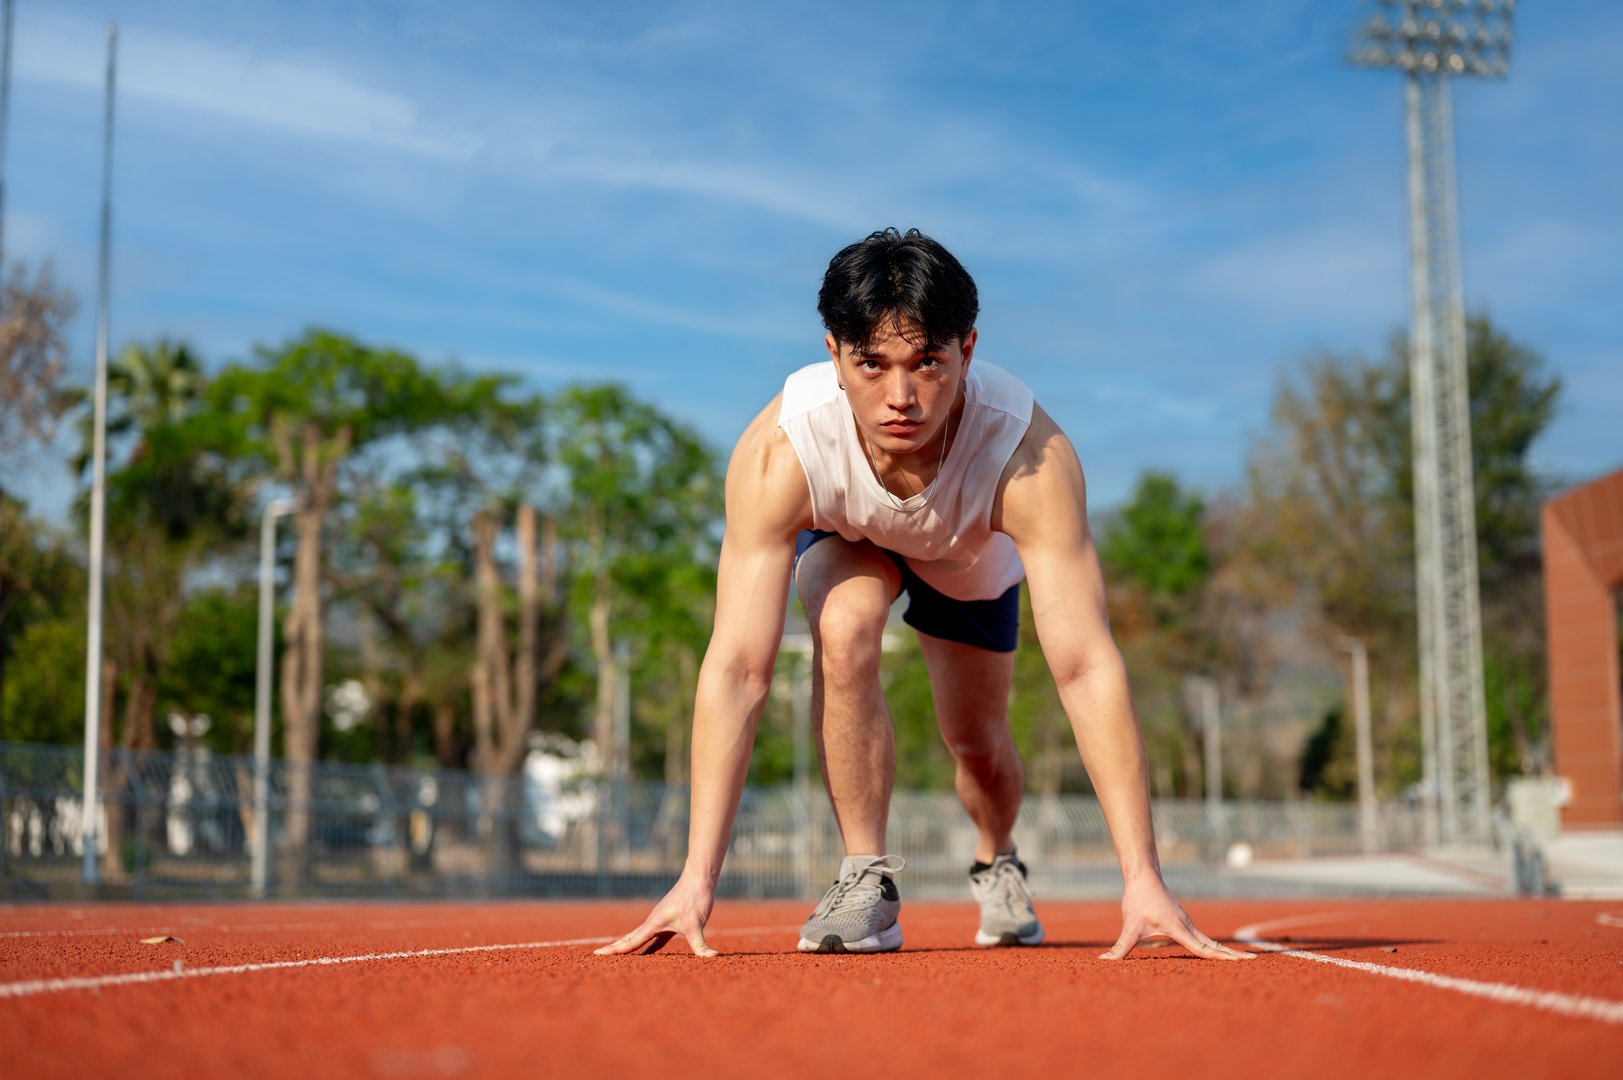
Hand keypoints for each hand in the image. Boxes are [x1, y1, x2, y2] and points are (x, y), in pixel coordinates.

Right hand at [593, 875, 718, 957]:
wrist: (699, 878)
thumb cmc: (695, 897)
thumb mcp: (697, 923)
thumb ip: (700, 943)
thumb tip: (712, 958)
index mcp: (654, 924)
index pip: (630, 941)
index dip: (614, 950)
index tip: (597, 955)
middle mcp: (653, 922)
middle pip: (629, 939)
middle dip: (615, 948)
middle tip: (597, 956)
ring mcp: (659, 921)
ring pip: (640, 937)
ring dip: (629, 947)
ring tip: (617, 957)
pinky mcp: (668, 921)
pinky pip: (653, 938)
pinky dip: (647, 947)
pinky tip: (648, 955)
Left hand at [1101, 875, 1253, 960]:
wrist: (1142, 876)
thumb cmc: (1137, 900)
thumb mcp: (1129, 926)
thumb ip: (1120, 947)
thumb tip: (1105, 961)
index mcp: (1179, 929)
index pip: (1203, 948)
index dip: (1221, 958)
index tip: (1240, 962)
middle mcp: (1187, 926)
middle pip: (1213, 944)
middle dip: (1232, 954)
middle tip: (1254, 961)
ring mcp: (1186, 922)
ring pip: (1209, 940)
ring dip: (1225, 950)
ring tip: (1241, 959)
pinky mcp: (1182, 920)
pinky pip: (1201, 936)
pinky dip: (1213, 945)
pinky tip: (1217, 951)